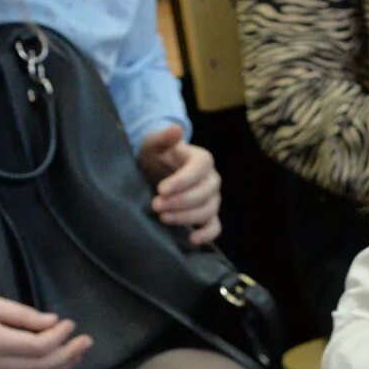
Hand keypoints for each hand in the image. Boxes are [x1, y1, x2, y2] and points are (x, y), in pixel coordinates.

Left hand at [139, 122, 221, 246]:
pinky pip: (215, 227)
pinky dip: (207, 235)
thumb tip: (176, 129)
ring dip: (186, 217)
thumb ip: (163, 137)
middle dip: (179, 201)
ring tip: (163, 218)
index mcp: (203, 159)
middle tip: (155, 205)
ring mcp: (213, 199)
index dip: (181, 181)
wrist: (158, 170)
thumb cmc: (156, 156)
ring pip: (208, 211)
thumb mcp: (153, 144)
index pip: (198, 170)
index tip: (161, 189)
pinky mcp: (209, 215)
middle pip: (203, 193)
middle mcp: (212, 179)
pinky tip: (192, 240)